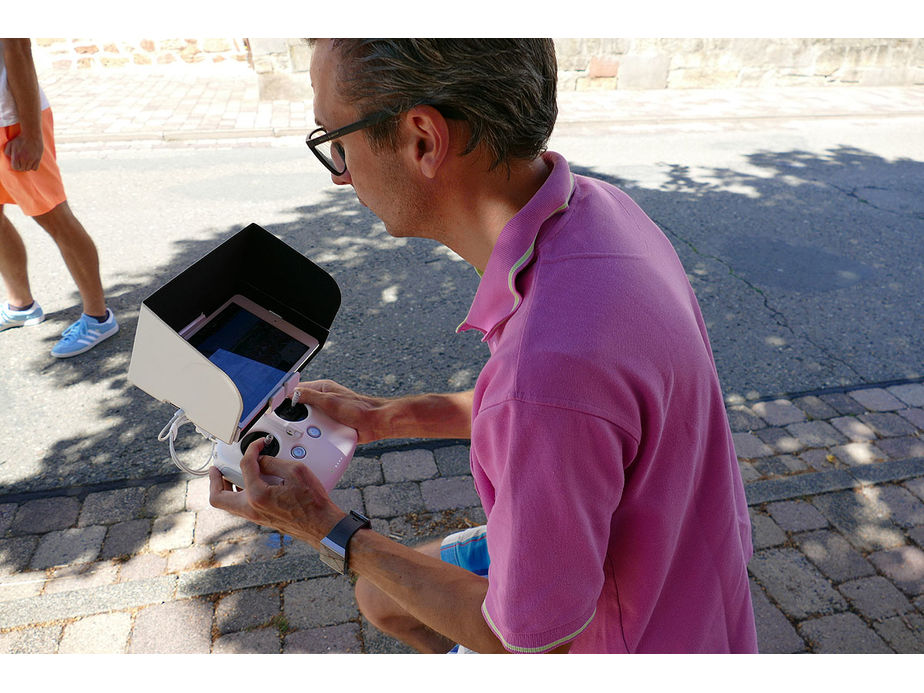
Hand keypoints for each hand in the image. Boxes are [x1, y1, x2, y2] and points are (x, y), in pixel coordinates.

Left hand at [4, 133, 42, 170]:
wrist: (31, 135)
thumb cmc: (20, 139)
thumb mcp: (10, 144)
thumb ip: (7, 152)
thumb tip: (10, 158)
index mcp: (16, 156)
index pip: (15, 168)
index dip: (15, 166)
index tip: (17, 164)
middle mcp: (24, 159)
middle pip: (22, 169)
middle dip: (21, 167)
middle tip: (22, 163)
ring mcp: (32, 159)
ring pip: (28, 169)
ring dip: (27, 166)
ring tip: (26, 162)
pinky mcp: (38, 159)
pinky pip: (35, 168)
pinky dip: (33, 167)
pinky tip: (32, 162)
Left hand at [209, 436, 344, 546]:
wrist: (321, 525)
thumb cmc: (312, 502)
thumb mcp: (297, 472)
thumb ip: (274, 462)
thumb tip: (262, 460)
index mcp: (258, 495)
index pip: (245, 465)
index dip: (251, 450)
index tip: (258, 445)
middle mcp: (252, 509)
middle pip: (218, 497)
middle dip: (214, 481)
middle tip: (216, 469)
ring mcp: (255, 516)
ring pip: (228, 504)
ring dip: (226, 488)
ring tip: (230, 475)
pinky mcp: (261, 519)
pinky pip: (241, 507)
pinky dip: (239, 494)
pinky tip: (249, 485)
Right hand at [295, 379, 391, 443]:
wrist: (374, 423)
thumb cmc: (358, 409)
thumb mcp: (329, 401)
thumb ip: (309, 396)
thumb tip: (292, 393)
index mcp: (322, 388)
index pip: (297, 389)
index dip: (286, 396)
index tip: (276, 404)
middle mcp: (323, 399)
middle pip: (301, 405)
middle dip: (295, 413)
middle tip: (287, 420)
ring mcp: (327, 412)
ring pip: (308, 418)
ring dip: (306, 424)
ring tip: (302, 428)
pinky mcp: (331, 424)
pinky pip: (317, 427)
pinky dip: (315, 431)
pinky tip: (314, 434)